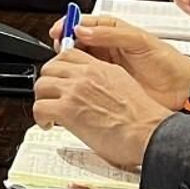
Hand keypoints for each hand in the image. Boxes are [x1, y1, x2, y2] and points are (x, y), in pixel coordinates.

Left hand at [32, 50, 173, 170]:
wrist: (149, 134)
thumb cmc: (143, 119)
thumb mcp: (124, 86)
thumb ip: (104, 81)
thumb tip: (93, 87)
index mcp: (101, 68)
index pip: (68, 55)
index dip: (58, 66)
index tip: (57, 77)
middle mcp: (86, 75)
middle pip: (50, 68)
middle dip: (48, 82)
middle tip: (50, 95)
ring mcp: (74, 90)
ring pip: (41, 85)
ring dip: (42, 99)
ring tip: (48, 111)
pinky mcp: (66, 109)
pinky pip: (40, 107)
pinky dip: (40, 117)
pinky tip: (48, 124)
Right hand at [44, 14, 189, 110]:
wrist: (181, 88)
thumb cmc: (167, 62)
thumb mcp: (140, 42)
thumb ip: (111, 35)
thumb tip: (82, 31)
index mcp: (112, 30)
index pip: (82, 23)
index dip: (68, 26)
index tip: (58, 32)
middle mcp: (105, 46)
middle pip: (75, 40)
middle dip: (65, 44)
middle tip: (61, 51)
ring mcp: (104, 64)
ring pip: (77, 59)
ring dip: (68, 61)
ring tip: (65, 65)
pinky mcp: (105, 82)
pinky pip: (84, 77)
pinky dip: (76, 78)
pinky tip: (74, 79)